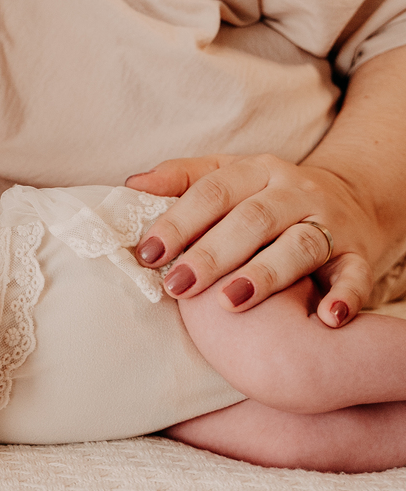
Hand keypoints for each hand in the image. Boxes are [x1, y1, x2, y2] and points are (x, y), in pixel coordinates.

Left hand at [125, 153, 375, 327]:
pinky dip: (346, 297)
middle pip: (252, 219)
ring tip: (231, 303)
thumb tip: (132, 185)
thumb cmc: (268, 196)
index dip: (178, 222)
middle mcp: (294, 193)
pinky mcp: (358, 254)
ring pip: (299, 245)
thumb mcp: (228, 176)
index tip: (148, 254)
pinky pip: (355, 275)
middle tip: (178, 285)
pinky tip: (328, 319)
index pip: (212, 192)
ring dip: (265, 275)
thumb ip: (182, 179)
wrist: (352, 199)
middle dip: (212, 253)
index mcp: (256, 171)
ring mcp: (329, 223)